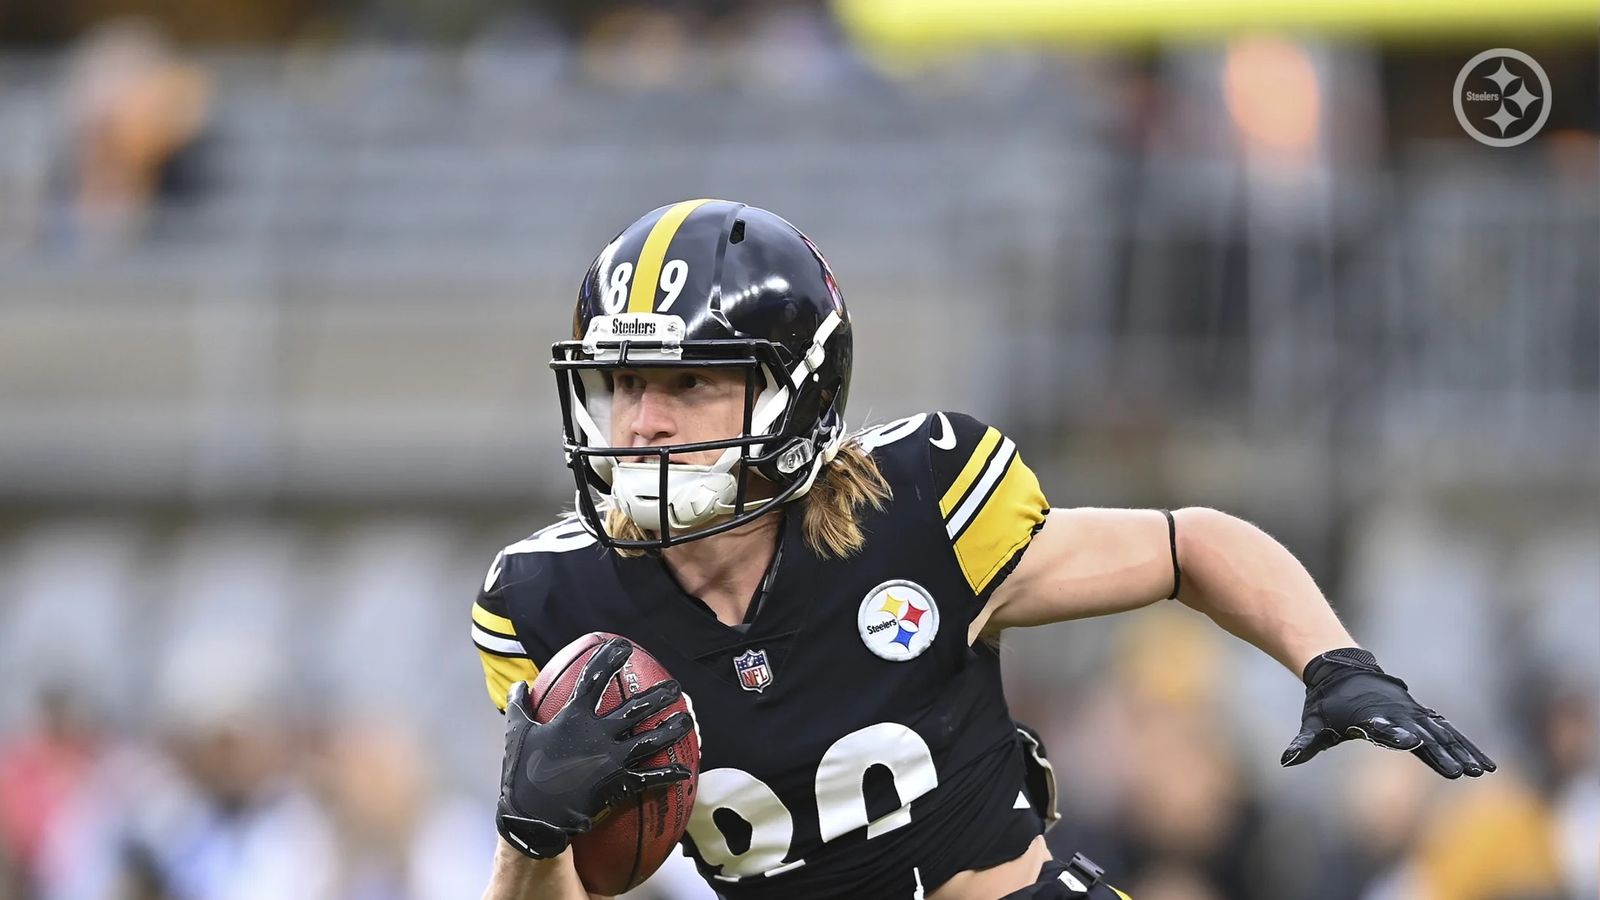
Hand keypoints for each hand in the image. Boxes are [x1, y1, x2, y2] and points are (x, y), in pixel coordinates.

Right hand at [497, 638, 692, 857]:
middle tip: (674, 686)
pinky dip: (668, 775)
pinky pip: (649, 778)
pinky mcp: (618, 784)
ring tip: (687, 720)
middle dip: (658, 695)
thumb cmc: (521, 772)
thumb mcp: (515, 733)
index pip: (594, 679)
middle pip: (636, 708)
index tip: (622, 646)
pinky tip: (684, 771)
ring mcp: (612, 759)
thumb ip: (519, 706)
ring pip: (650, 740)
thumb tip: (518, 685)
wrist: (532, 816)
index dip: (608, 659)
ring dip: (671, 729)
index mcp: (573, 717)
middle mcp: (598, 734)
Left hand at [1280, 648, 1496, 778]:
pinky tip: (1482, 762)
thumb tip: (1287, 760)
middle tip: (1462, 772)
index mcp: (1369, 716)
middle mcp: (1395, 714)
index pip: (1385, 729)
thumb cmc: (1325, 701)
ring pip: (1442, 734)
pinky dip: (1464, 745)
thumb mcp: (1313, 723)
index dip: (1398, 735)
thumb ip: (1304, 743)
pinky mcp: (1419, 714)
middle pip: (1423, 734)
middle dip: (1443, 753)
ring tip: (1483, 771)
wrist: (1339, 668)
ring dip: (1463, 752)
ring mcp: (1411, 713)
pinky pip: (1447, 731)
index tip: (1414, 743)